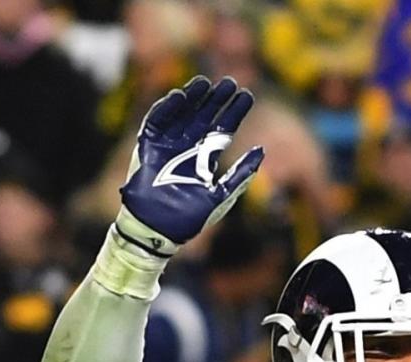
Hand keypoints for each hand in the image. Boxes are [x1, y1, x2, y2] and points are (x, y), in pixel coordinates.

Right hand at [118, 76, 263, 257]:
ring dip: (193, 97)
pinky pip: (157, 121)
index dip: (234, 113)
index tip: (247, 96)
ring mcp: (168, 145)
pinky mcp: (148, 145)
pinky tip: (181, 97)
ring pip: (182, 113)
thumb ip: (241, 175)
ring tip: (206, 83)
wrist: (157, 229)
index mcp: (206, 159)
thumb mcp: (221, 196)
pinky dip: (167, 108)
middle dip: (216, 100)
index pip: (222, 130)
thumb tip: (261, 151)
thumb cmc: (189, 218)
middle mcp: (188, 148)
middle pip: (204, 117)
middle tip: (229, 82)